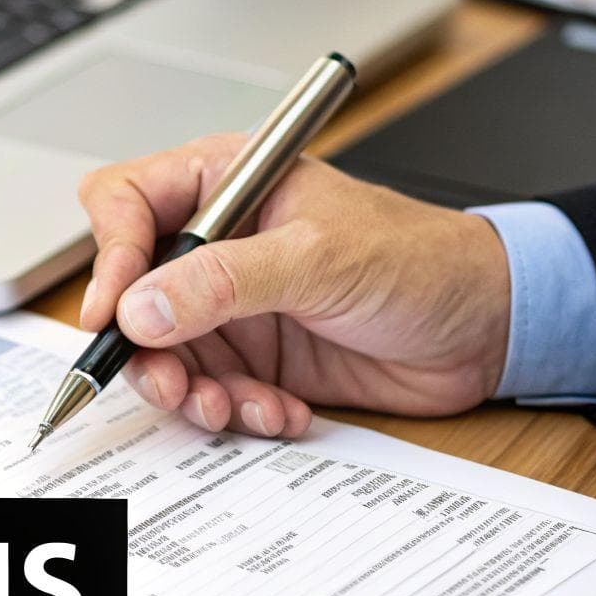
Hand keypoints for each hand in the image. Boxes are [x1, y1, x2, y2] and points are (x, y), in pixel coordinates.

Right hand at [77, 133, 511, 438]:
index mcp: (223, 184)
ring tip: (232, 405)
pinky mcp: (254, 355)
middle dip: (145, 347)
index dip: (109, 255)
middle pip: (131, 291)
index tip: (113, 312)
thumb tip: (143, 307)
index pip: (124, 203)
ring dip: (191, 390)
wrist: (486, 328)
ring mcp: (232, 303)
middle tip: (172, 381)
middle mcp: (216, 242)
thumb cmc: (420, 260)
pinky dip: (235, 411)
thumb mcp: (319, 258)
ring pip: (163, 353)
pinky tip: (279, 410)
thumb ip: (225, 281)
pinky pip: (209, 389)